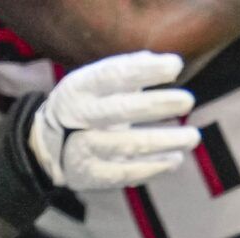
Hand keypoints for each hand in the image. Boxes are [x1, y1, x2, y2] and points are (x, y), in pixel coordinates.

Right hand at [28, 52, 199, 191]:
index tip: (175, 66)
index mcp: (80, 86)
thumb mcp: (96, 84)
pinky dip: (153, 167)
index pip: (113, 74)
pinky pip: (125, 173)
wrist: (47, 146)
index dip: (145, 70)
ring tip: (193, 137)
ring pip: (127, 145)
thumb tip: (168, 61)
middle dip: (157, 104)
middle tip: (188, 100)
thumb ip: (130, 72)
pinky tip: (175, 160)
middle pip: (120, 109)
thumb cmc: (86, 107)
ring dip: (163, 141)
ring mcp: (81, 147)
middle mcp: (78, 115)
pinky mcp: (90, 175)